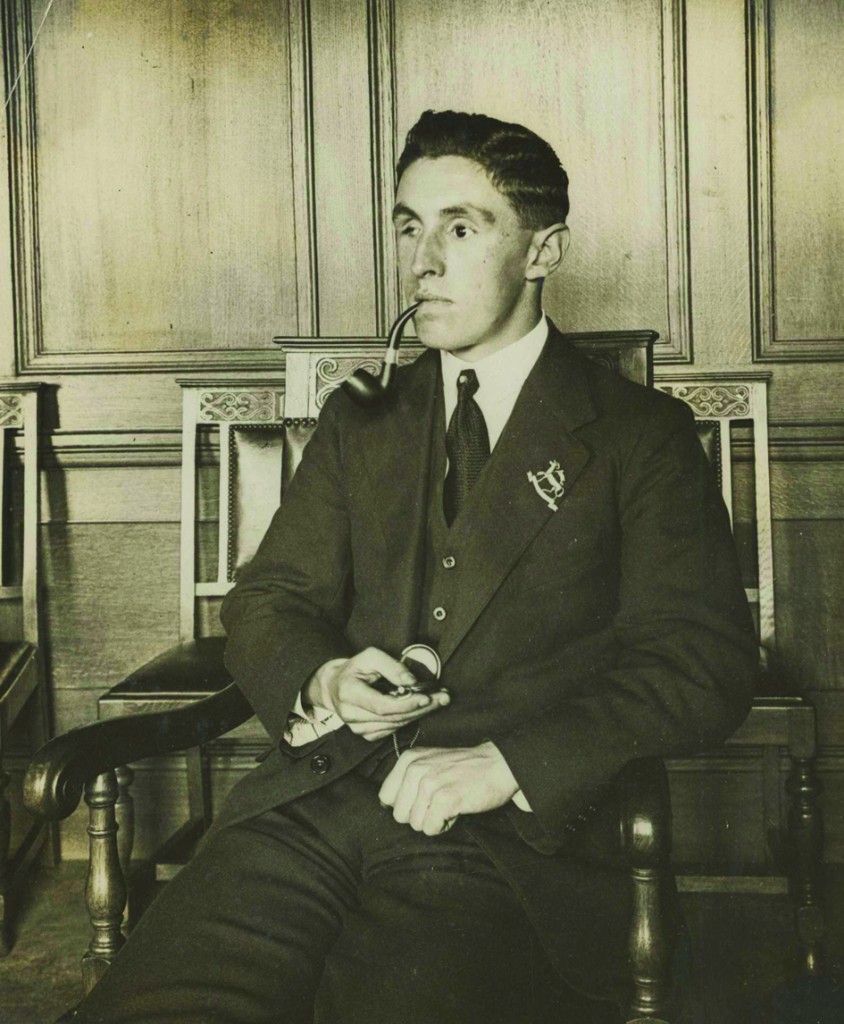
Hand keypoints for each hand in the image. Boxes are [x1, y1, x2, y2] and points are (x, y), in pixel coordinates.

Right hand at [306, 647, 449, 741]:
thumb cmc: (355, 668)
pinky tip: (421, 708)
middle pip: (393, 717)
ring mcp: (358, 728)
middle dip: (421, 708)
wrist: (335, 686)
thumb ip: (392, 667)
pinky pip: (393, 729)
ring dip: (419, 713)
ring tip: (438, 700)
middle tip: (444, 698)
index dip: (407, 703)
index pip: (382, 706)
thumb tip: (412, 682)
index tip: (427, 696)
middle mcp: (351, 715)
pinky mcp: (366, 734)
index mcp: (349, 693)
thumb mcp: (370, 656)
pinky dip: (409, 718)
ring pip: (395, 725)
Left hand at [378, 741, 519, 835]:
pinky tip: (456, 809)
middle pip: (399, 815)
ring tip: (450, 802)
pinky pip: (431, 828)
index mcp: (408, 759)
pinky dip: (445, 825)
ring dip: (434, 820)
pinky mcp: (446, 798)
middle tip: (440, 800)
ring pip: (415, 824)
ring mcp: (430, 783)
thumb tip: (387, 806)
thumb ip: (406, 779)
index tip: (426, 796)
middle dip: (420, 814)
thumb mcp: (429, 763)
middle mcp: (415, 768)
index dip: (407, 804)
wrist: (499, 764)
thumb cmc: (463, 768)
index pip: (386, 798)